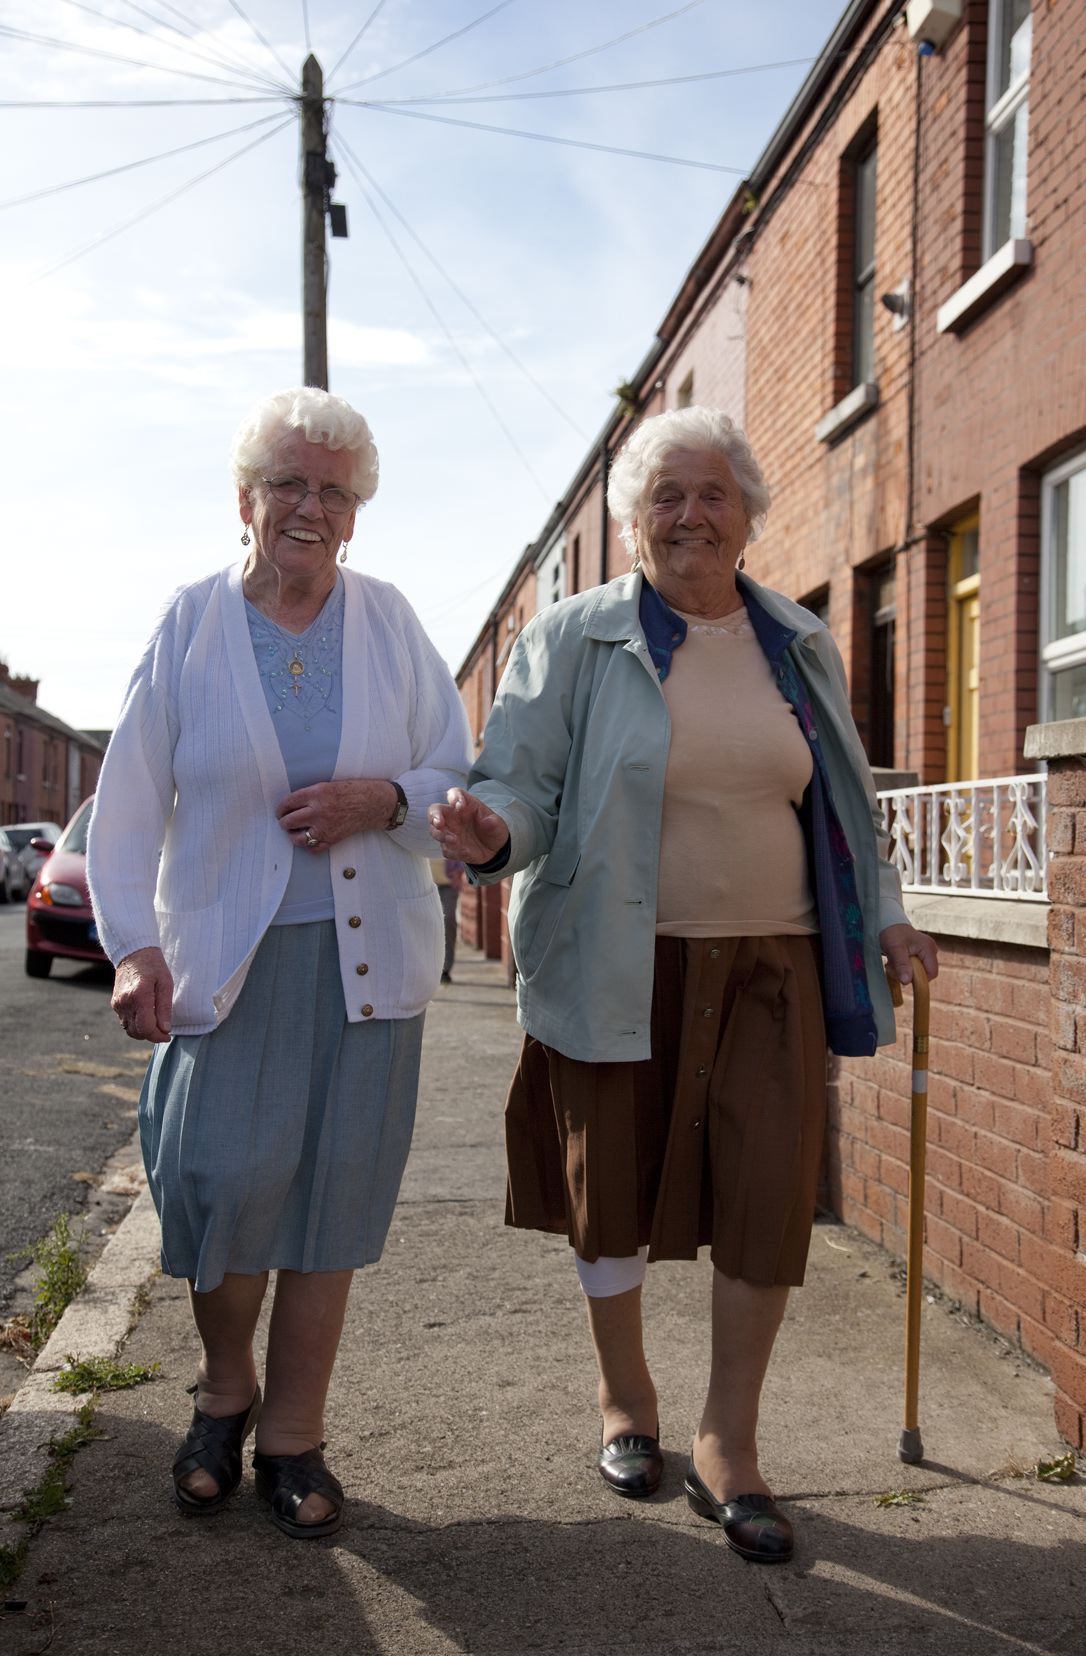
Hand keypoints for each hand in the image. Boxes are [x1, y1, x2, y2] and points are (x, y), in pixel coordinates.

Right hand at [112, 946, 172, 1041]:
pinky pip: (125, 1022)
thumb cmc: (153, 966)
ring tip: (155, 1023)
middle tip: (163, 1030)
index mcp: (140, 996)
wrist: (133, 952)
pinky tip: (145, 1015)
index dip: (158, 1036)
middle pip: (137, 1032)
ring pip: (129, 1029)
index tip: (167, 1035)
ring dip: (143, 1031)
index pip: (146, 1028)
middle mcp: (125, 1002)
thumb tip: (165, 1029)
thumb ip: (165, 1008)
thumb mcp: (166, 984)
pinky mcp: (115, 1003)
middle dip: (151, 1035)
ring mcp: (118, 1004)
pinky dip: (135, 1024)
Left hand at [276, 779, 398, 850]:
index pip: (288, 803)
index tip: (280, 811)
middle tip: (285, 821)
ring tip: (295, 832)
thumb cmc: (354, 791)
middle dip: (284, 822)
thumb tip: (292, 804)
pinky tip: (310, 839)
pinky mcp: (333, 839)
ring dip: (293, 835)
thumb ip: (310, 794)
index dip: (281, 808)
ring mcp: (325, 827)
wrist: (374, 803)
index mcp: (317, 793)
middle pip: (289, 821)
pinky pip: (313, 848)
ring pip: (297, 838)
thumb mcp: (329, 785)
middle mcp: (319, 810)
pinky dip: (309, 845)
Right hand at [429, 789, 509, 863]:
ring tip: (453, 840)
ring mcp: (450, 832)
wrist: (494, 851)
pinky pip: (446, 849)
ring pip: (435, 831)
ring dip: (441, 835)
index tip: (460, 806)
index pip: (454, 794)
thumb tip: (488, 821)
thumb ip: (493, 822)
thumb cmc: (493, 830)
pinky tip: (464, 852)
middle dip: (434, 816)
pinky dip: (453, 851)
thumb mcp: (498, 825)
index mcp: (465, 805)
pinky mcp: (450, 847)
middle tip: (439, 823)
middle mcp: (453, 817)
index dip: (454, 797)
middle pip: (435, 810)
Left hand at [880, 923, 938, 985]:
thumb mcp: (895, 949)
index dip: (918, 979)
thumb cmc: (892, 933)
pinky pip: (913, 968)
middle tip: (892, 967)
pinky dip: (902, 968)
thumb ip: (902, 965)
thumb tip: (907, 981)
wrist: (887, 924)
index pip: (932, 973)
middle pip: (924, 974)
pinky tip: (894, 962)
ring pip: (916, 972)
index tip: (903, 976)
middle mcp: (930, 951)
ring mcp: (925, 953)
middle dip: (906, 974)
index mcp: (928, 948)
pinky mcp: (919, 956)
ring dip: (901, 972)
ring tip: (891, 962)